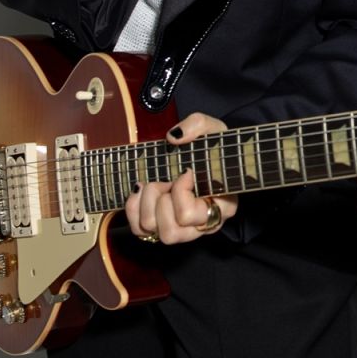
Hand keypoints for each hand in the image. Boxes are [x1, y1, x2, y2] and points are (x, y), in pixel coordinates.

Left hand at [123, 112, 239, 243]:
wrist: (206, 155)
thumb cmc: (213, 148)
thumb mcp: (213, 130)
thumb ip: (197, 125)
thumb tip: (173, 137)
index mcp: (222, 207)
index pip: (188, 215)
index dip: (180, 191)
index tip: (186, 171)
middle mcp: (203, 225)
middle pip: (170, 231)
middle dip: (160, 200)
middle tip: (168, 181)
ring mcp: (184, 230)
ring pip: (153, 232)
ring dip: (147, 205)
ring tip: (156, 185)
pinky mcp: (163, 228)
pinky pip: (140, 230)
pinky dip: (134, 209)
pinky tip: (142, 192)